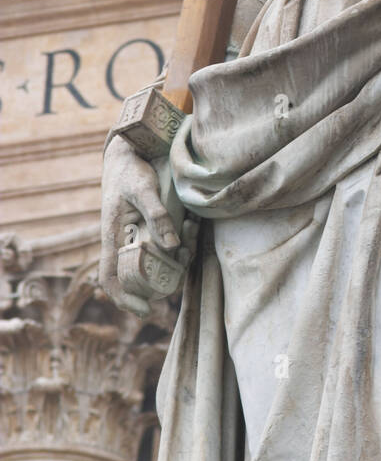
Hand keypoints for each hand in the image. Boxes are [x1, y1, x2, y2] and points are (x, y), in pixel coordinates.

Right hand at [100, 134, 194, 317]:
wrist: (132, 150)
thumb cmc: (132, 170)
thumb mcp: (143, 189)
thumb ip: (157, 215)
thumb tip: (172, 246)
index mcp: (112, 237)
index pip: (110, 278)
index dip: (123, 298)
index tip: (145, 310)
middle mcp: (123, 241)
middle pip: (138, 276)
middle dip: (162, 279)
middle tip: (183, 266)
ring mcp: (136, 235)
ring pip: (156, 262)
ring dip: (176, 259)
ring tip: (190, 240)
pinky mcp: (149, 227)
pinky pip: (165, 245)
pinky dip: (180, 243)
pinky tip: (191, 226)